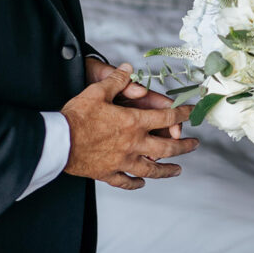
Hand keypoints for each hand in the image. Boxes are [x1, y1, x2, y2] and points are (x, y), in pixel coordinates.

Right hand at [62, 63, 198, 189]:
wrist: (58, 142)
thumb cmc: (77, 115)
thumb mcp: (97, 91)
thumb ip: (116, 80)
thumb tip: (129, 68)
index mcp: (133, 122)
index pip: (166, 118)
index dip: (183, 114)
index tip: (193, 113)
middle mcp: (132, 144)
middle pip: (166, 148)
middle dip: (184, 146)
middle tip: (195, 145)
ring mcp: (121, 161)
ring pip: (151, 170)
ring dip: (167, 170)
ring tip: (178, 170)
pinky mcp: (107, 173)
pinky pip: (126, 181)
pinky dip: (135, 183)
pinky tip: (141, 183)